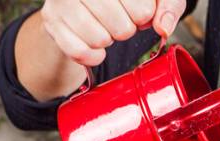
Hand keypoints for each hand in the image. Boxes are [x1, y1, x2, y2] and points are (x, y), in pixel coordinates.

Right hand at [40, 0, 186, 65]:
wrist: (90, 2)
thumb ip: (168, 6)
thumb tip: (163, 27)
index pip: (141, 9)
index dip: (145, 15)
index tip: (140, 9)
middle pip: (122, 27)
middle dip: (127, 29)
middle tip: (121, 20)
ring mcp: (62, 0)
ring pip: (100, 40)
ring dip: (108, 40)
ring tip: (105, 27)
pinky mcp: (51, 21)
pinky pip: (80, 52)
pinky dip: (93, 56)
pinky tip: (96, 44)